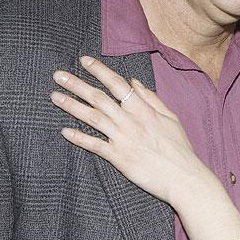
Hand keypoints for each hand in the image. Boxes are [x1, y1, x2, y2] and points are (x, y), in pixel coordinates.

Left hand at [50, 56, 214, 205]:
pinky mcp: (119, 158)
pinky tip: (65, 131)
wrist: (184, 177)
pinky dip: (79, 138)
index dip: (99, 71)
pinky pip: (94, 145)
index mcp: (144, 109)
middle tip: (58, 75)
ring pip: (92, 117)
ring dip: (71, 106)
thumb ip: (151, 98)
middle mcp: (130, 121)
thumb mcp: (171, 117)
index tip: (84, 61)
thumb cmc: (180, 148)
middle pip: (99, 97)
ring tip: (55, 96)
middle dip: (77, 85)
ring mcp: (123, 139)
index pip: (117, 84)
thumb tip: (133, 82)